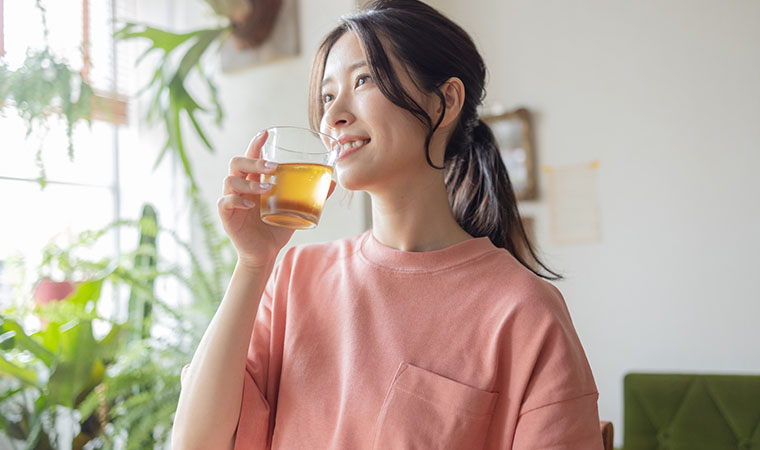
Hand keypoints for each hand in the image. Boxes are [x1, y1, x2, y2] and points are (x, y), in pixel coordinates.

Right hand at [216, 131, 335, 268]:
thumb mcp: (295, 208)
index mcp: (254, 180)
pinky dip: (235, 201)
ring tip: (267, 188)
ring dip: (249, 182)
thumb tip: (332, 182)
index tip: (266, 133)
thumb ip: (311, 194)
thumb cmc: (278, 227)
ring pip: (230, 180)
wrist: (265, 253)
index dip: (256, 144)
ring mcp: (232, 200)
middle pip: (237, 162)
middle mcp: (241, 187)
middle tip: (273, 167)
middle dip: (253, 161)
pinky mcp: (227, 216)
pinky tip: (249, 205)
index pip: (251, 156)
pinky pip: (224, 202)